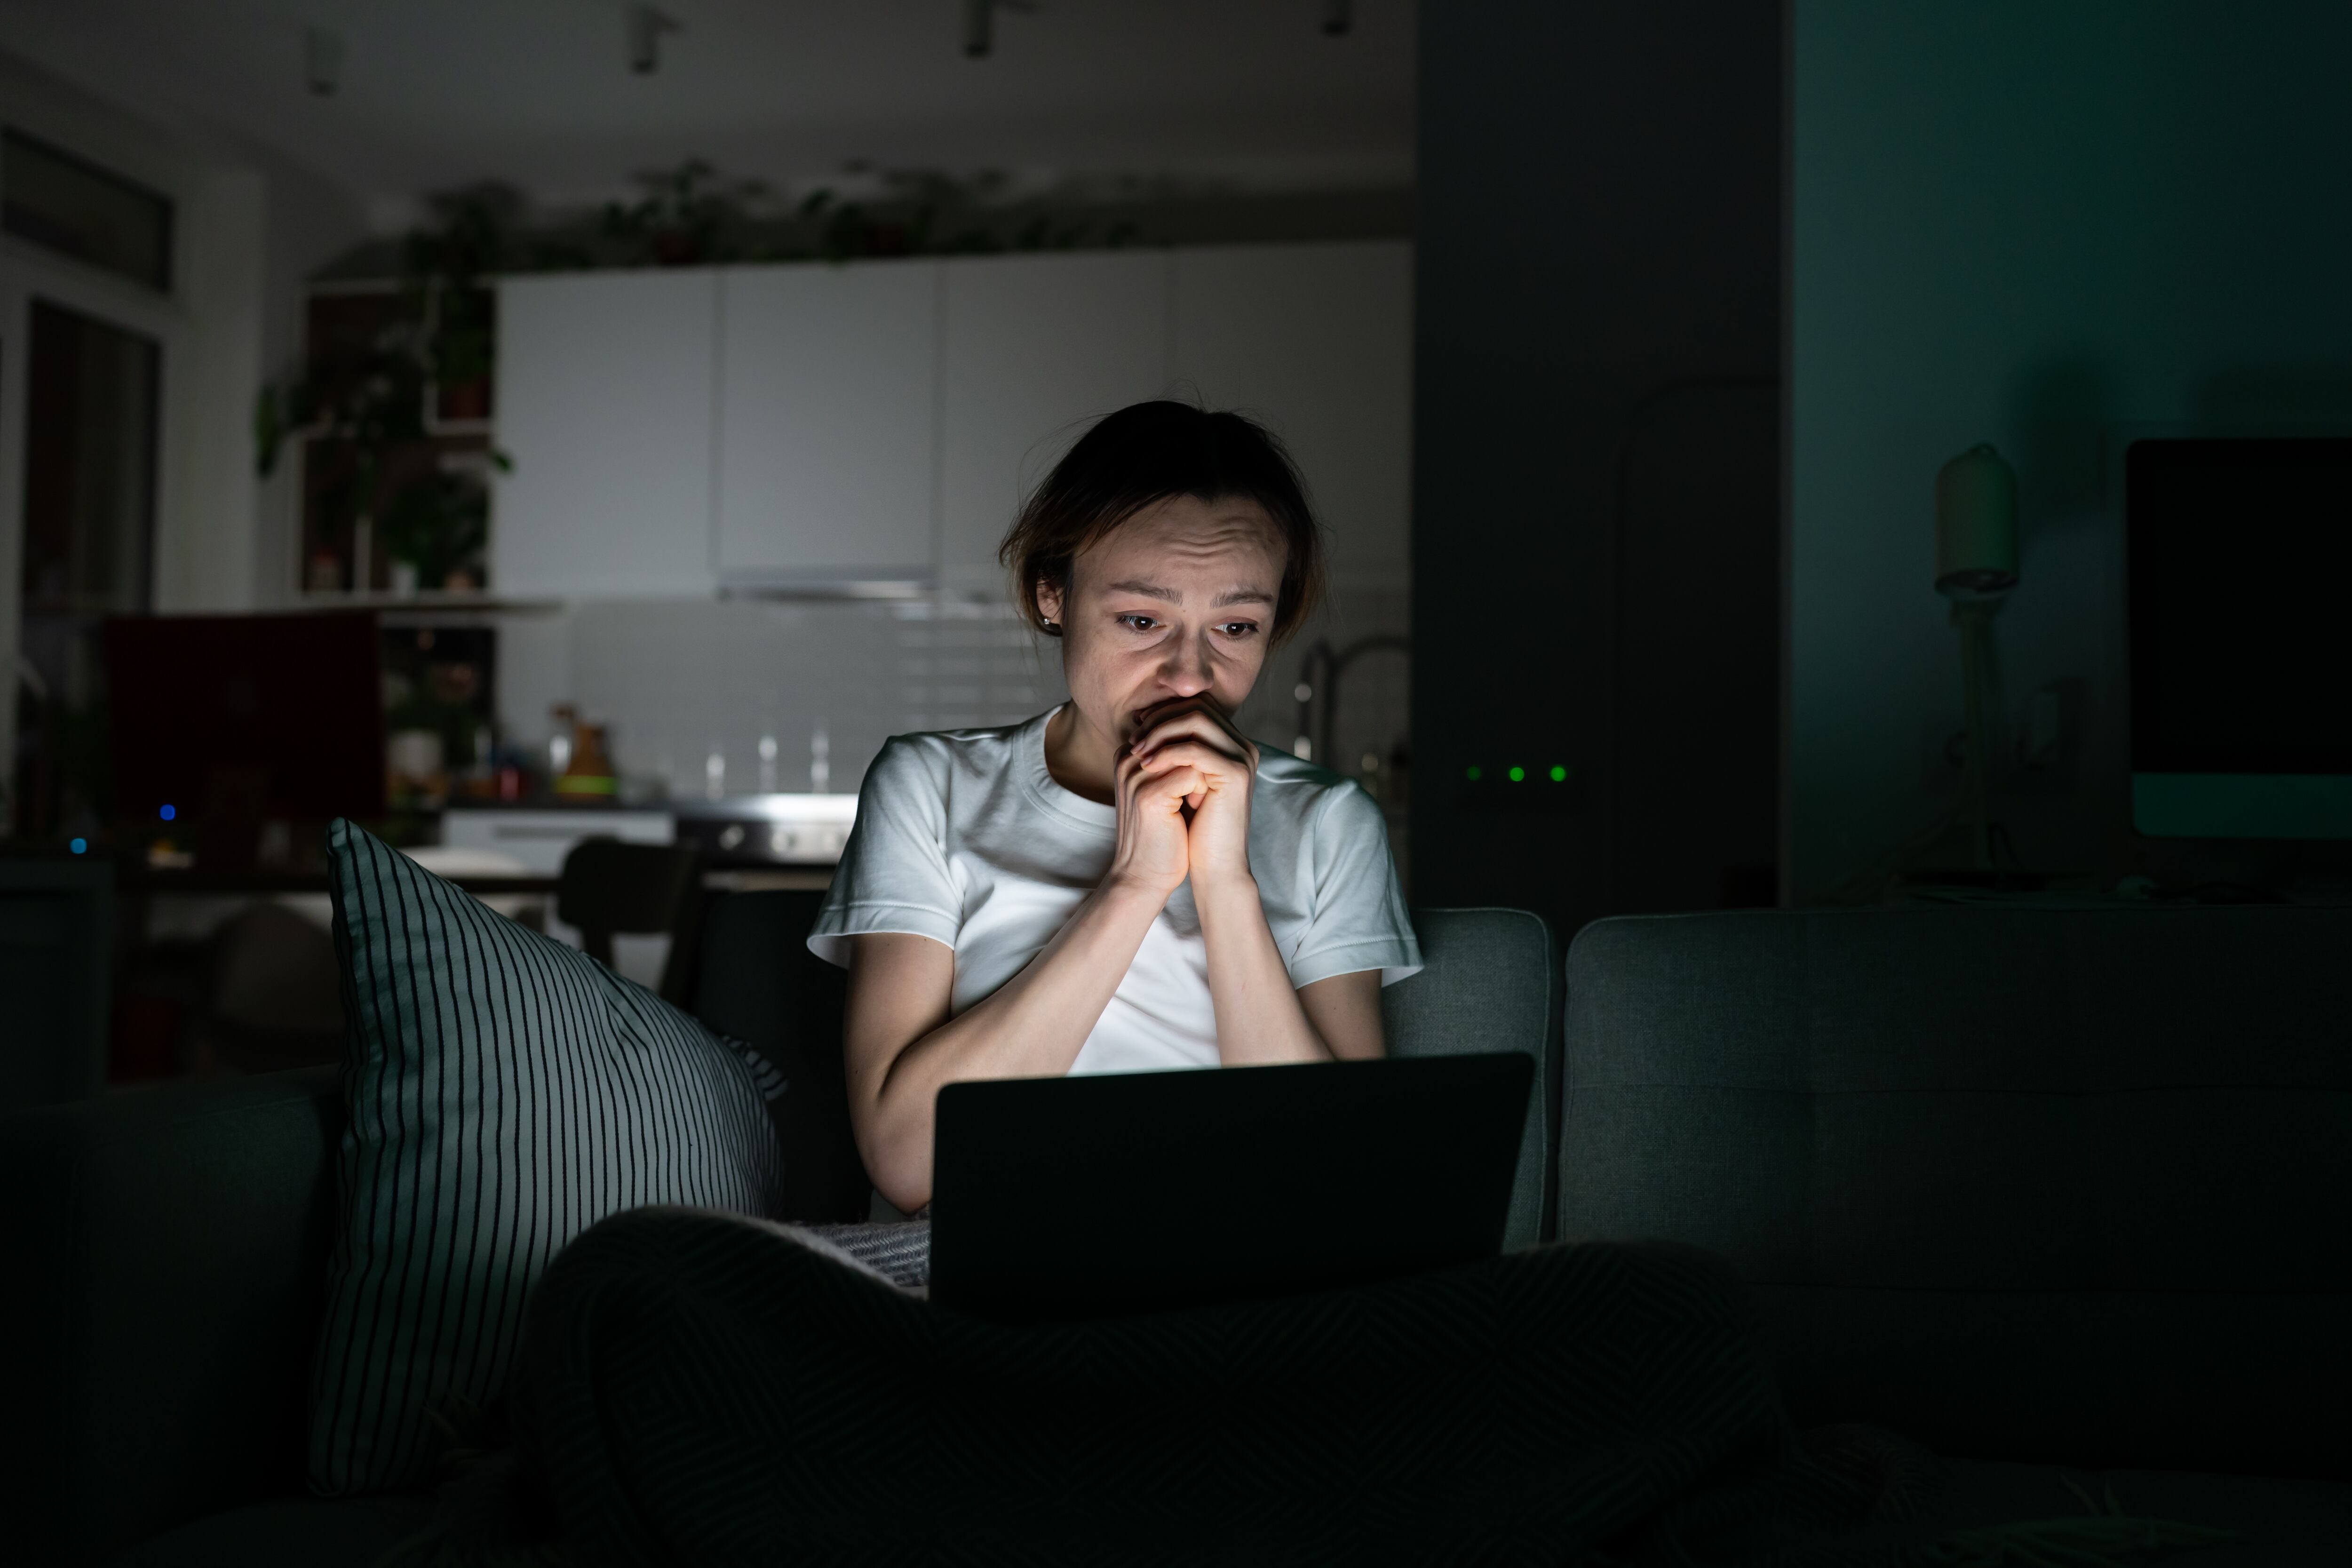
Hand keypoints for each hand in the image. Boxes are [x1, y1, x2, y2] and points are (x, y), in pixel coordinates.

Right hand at [1106, 722, 1202, 898]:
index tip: (1196, 779)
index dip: (1197, 748)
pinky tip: (1195, 808)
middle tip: (1203, 788)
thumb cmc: (1161, 832)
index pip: (1174, 726)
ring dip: (1205, 773)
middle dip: (1203, 757)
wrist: (1145, 874)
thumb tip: (1209, 727)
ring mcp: (1136, 775)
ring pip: (1191, 752)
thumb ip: (1175, 758)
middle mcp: (1127, 758)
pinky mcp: (1149, 795)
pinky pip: (1192, 774)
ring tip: (1199, 798)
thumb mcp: (1165, 787)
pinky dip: (1203, 790)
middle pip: (1182, 734)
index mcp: (1128, 753)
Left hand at [1129, 698, 1258, 891]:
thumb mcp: (1180, 780)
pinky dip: (1167, 752)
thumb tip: (1142, 719)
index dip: (1164, 710)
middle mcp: (1242, 745)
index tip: (1136, 729)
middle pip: (1198, 705)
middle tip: (1134, 738)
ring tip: (1136, 751)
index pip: (1197, 705)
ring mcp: (1242, 758)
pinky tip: (1147, 765)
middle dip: (1160, 717)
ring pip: (1197, 719)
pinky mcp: (1236, 774)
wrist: (1215, 865)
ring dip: (1160, 731)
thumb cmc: (1194, 827)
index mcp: (1231, 744)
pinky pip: (1196, 748)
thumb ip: (1173, 749)